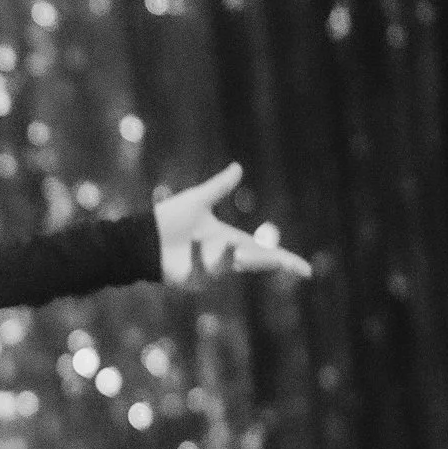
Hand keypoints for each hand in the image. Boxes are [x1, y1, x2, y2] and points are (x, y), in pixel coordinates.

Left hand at [153, 163, 312, 282]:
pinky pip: (203, 271)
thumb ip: (220, 187)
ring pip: (227, 266)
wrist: (142, 236)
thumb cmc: (169, 220)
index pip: (264, 253)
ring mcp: (209, 273)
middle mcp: (223, 259)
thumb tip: (238, 167)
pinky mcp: (193, 281)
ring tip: (200, 237)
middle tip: (282, 262)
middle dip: (267, 263)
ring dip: (220, 253)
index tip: (306, 271)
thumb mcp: (198, 200)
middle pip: (254, 263)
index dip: (285, 261)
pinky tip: (191, 243)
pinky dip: (199, 256)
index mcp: (230, 241)